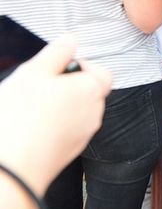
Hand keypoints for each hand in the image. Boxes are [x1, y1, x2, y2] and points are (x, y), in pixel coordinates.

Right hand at [0, 35, 111, 194]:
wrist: (12, 168)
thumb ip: (57, 52)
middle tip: (39, 87)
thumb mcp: (35, 72)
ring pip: (77, 110)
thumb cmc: (21, 118)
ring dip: (60, 105)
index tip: (57, 69)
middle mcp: (95, 112)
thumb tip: (71, 39)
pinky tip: (31, 126)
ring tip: (31, 108)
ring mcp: (84, 134)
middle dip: (67, 85)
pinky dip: (54, 124)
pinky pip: (67, 129)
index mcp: (92, 89)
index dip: (80, 66)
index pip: (101, 71)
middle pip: (88, 90)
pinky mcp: (71, 151)